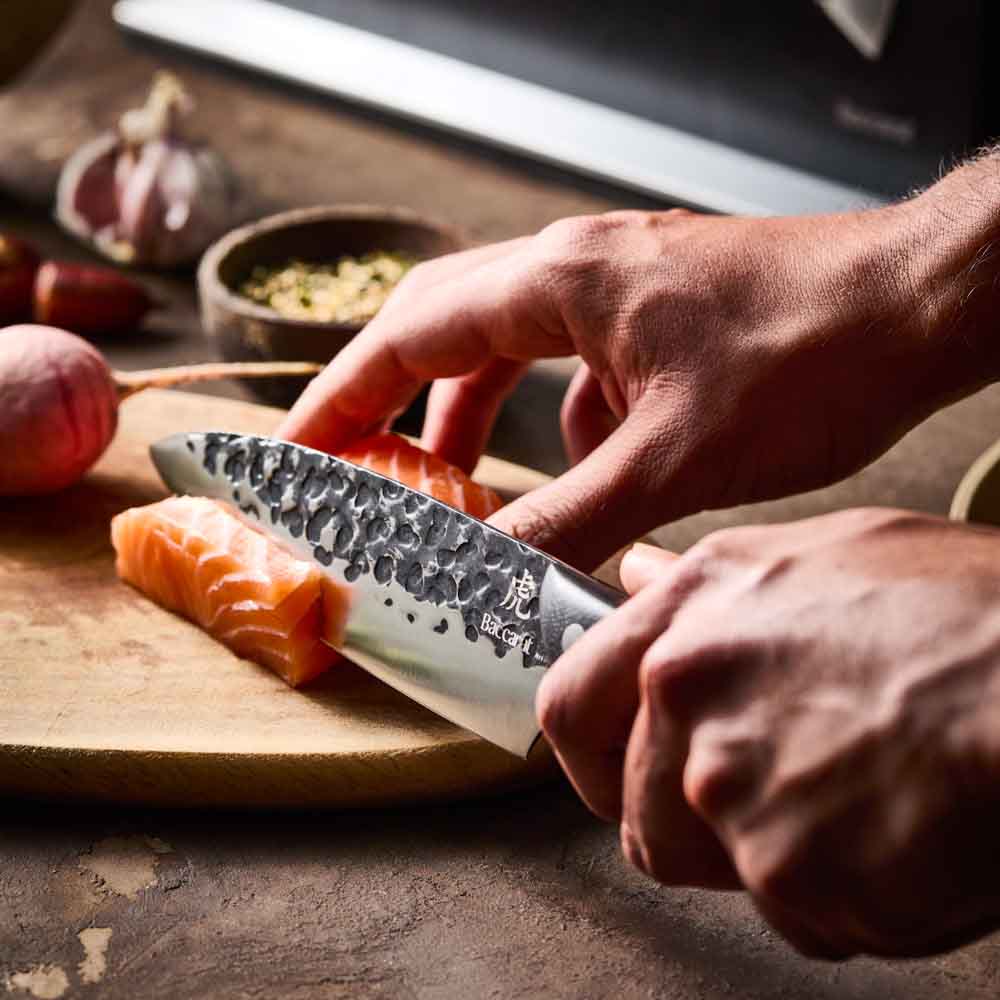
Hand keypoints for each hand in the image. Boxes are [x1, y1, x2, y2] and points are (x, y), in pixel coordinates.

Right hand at [278, 182, 991, 570]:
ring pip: (512, 346)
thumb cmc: (816, 356)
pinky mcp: (658, 310)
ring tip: (453, 482)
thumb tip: (491, 574)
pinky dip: (565, 420)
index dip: (343, 395)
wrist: (922, 302)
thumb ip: (572, 518)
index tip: (300, 450)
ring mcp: (620, 282)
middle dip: (392, 396)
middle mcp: (579, 266)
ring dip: (476, 411)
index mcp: (563, 282)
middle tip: (353, 461)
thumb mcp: (678, 459)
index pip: (413, 333)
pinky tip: (595, 471)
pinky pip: (580, 363)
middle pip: (445, 324)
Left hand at [538, 509, 999, 957]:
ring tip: (864, 800)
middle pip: (644, 818)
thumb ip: (705, 580)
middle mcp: (688, 699)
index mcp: (686, 617)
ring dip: (783, 863)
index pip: (570, 708)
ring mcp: (731, 790)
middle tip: (785, 797)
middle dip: (700, 829)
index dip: (590, 756)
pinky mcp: (792, 874)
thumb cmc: (961, 611)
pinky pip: (804, 914)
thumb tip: (637, 580)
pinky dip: (851, 897)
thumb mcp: (820, 555)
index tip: (617, 775)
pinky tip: (906, 832)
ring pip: (724, 871)